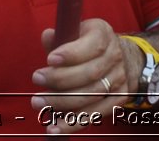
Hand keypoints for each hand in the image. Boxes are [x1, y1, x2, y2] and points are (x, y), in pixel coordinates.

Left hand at [32, 18, 132, 132]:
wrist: (121, 58)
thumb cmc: (88, 44)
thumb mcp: (76, 31)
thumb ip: (60, 36)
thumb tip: (48, 37)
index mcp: (103, 34)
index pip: (92, 46)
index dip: (70, 54)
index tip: (49, 59)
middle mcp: (115, 56)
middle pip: (90, 73)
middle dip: (60, 80)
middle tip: (36, 80)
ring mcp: (118, 79)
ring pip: (92, 96)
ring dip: (63, 102)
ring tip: (39, 103)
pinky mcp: (118, 100)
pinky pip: (96, 114)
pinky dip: (75, 122)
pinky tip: (56, 126)